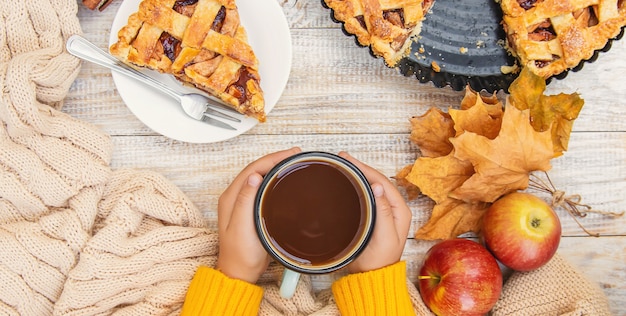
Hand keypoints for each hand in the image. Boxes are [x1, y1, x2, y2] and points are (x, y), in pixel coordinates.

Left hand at [216, 147, 301, 282]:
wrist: (239, 273)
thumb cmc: (240, 255)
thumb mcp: (242, 228)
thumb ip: (244, 202)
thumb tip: (253, 177)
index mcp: (230, 198)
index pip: (252, 169)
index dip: (272, 158)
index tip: (290, 154)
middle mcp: (234, 197)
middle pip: (256, 169)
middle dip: (275, 158)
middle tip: (295, 154)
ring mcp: (241, 203)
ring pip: (259, 176)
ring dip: (274, 166)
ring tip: (292, 161)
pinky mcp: (249, 210)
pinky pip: (261, 187)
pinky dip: (273, 179)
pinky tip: (283, 179)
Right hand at [338, 152, 411, 273]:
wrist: (371, 278)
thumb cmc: (379, 261)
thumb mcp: (384, 237)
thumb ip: (383, 213)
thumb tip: (377, 187)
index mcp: (400, 211)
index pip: (383, 182)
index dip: (366, 169)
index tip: (350, 161)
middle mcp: (394, 209)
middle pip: (377, 181)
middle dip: (361, 168)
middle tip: (343, 158)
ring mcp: (384, 213)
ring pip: (372, 187)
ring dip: (359, 175)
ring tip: (344, 166)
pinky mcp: (374, 219)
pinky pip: (367, 196)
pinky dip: (357, 187)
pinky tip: (348, 183)